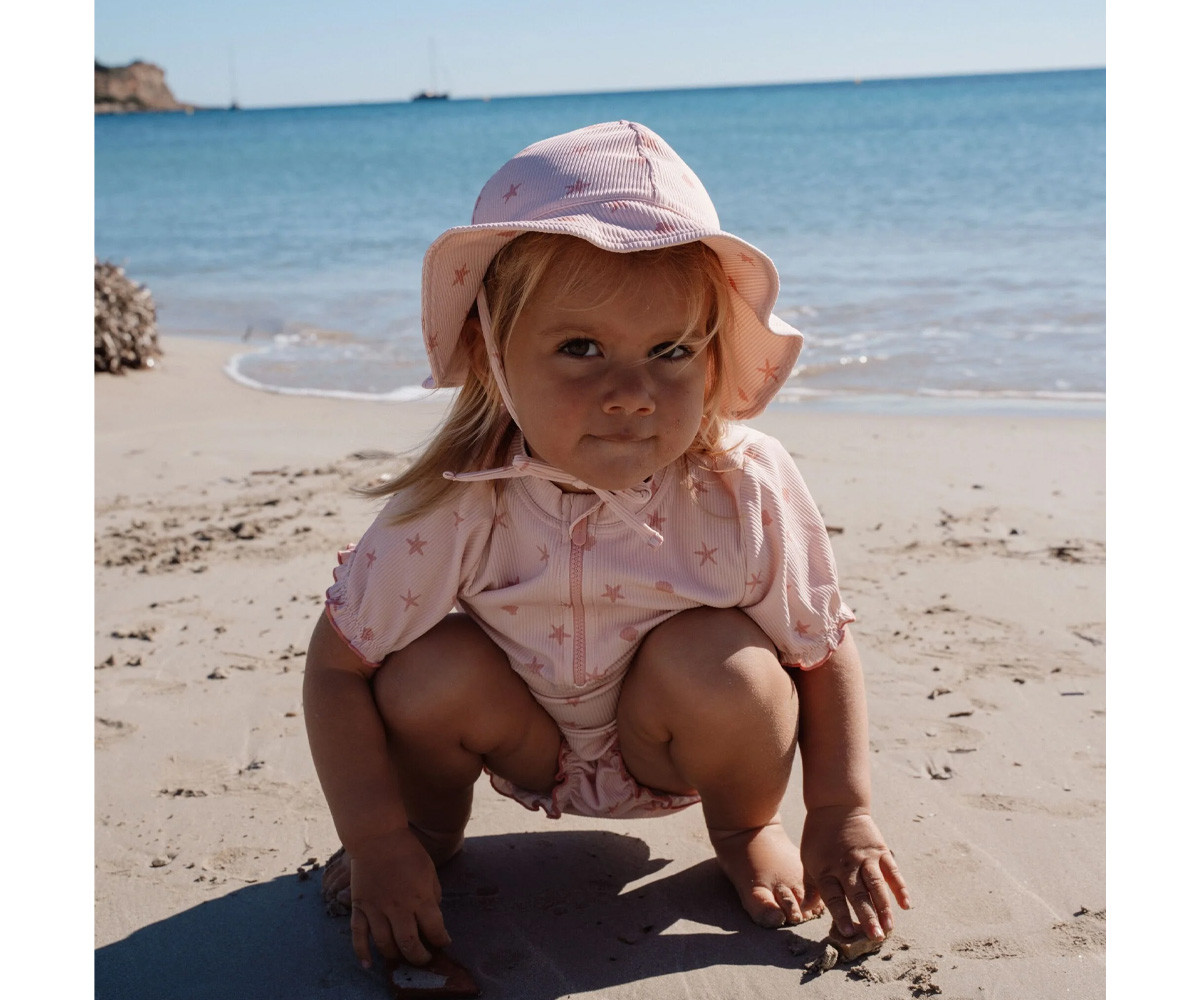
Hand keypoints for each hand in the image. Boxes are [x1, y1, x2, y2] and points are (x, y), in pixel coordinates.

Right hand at [347, 828, 451, 967]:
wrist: (377, 837)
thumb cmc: (407, 850)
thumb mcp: (429, 870)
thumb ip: (433, 894)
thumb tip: (432, 914)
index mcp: (420, 898)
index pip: (434, 930)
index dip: (441, 940)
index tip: (444, 942)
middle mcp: (399, 908)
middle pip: (410, 945)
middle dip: (420, 957)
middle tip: (424, 958)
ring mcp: (377, 910)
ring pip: (385, 945)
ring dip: (396, 956)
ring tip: (403, 957)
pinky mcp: (360, 907)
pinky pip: (358, 936)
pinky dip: (362, 953)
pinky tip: (368, 965)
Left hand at [800, 805, 910, 940]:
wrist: (835, 805)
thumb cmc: (819, 837)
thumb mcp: (808, 859)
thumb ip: (811, 886)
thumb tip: (805, 910)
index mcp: (826, 869)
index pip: (834, 896)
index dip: (841, 914)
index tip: (848, 932)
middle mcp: (846, 865)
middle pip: (857, 894)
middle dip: (867, 917)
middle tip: (875, 937)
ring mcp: (865, 857)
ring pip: (876, 885)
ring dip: (884, 907)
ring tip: (889, 927)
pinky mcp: (880, 850)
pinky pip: (892, 872)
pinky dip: (900, 888)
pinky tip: (906, 904)